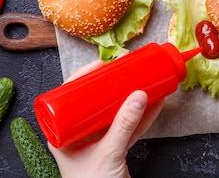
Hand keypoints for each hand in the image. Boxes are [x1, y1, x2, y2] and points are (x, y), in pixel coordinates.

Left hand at [48, 59, 164, 177]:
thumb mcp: (108, 153)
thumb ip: (124, 125)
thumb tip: (138, 95)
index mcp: (63, 133)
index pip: (70, 97)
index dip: (84, 77)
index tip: (101, 64)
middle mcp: (78, 134)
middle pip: (94, 101)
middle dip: (112, 84)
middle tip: (124, 66)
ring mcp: (97, 142)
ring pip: (114, 112)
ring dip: (130, 97)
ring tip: (144, 79)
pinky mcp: (114, 150)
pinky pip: (129, 127)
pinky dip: (142, 116)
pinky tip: (155, 103)